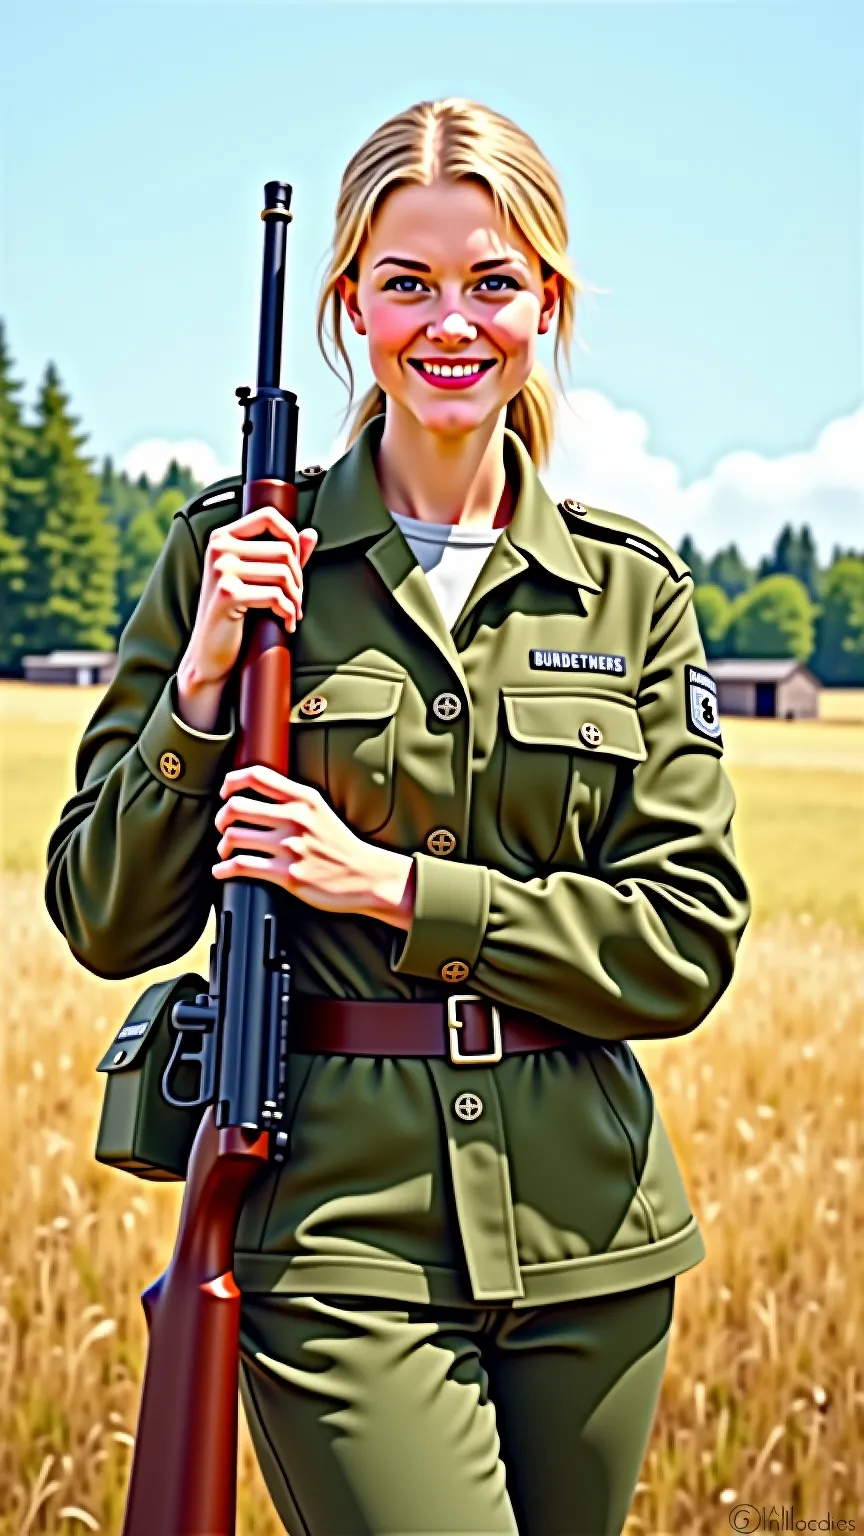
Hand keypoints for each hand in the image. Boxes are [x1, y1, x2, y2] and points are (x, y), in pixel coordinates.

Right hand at [179, 505, 318, 698]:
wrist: (209, 654)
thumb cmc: (235, 615)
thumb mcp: (257, 580)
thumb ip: (282, 555)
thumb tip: (312, 533)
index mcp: (223, 538)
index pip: (269, 516)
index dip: (292, 537)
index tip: (296, 565)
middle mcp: (219, 548)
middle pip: (283, 551)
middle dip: (298, 580)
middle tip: (295, 601)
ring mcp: (220, 570)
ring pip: (283, 574)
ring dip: (295, 599)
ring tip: (291, 613)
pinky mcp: (227, 595)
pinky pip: (275, 596)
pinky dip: (287, 612)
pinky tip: (286, 624)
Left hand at [213, 765, 415, 928]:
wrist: (365, 876)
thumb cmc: (340, 845)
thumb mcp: (320, 810)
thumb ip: (291, 800)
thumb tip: (255, 796)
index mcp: (303, 798)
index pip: (256, 775)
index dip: (232, 782)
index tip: (225, 793)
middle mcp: (295, 818)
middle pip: (236, 806)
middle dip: (221, 818)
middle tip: (222, 826)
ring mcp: (290, 846)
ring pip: (234, 837)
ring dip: (222, 845)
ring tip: (225, 851)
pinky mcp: (287, 874)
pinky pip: (242, 866)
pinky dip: (223, 869)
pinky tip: (222, 871)